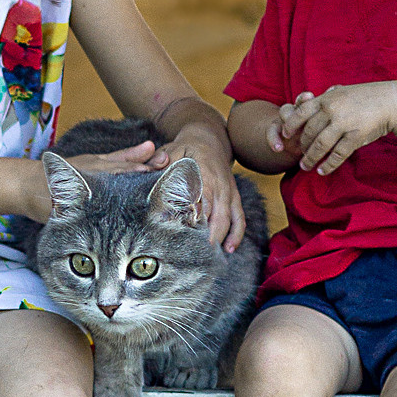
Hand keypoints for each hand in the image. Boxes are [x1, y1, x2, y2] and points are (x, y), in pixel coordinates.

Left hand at [156, 119, 246, 250]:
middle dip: (207, 238)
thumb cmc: (186, 148)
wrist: (210, 138)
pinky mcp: (234, 197)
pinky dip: (237, 234)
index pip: (202, 202)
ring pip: (229, 220)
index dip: (195, 221)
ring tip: (210, 259)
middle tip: (194, 257)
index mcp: (205, 173)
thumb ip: (162, 159)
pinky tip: (229, 249)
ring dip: (221, 239)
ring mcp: (230, 192)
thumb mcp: (172, 149)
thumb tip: (157, 164)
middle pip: (216, 216)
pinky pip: (239, 218)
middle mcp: (220, 185)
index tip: (184, 238)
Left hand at [277, 82, 396, 177]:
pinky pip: (338, 154)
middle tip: (299, 154)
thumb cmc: (366, 97)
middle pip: (309, 132)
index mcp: (327, 99)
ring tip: (305, 167)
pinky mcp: (356, 136)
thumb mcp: (344, 91)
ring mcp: (344, 123)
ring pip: (320, 145)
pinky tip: (322, 171)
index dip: (290, 125)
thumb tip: (310, 97)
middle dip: (301, 145)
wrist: (391, 101)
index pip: (300, 112)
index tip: (284, 135)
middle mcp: (332, 110)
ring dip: (310, 158)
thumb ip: (327, 96)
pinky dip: (328, 165)